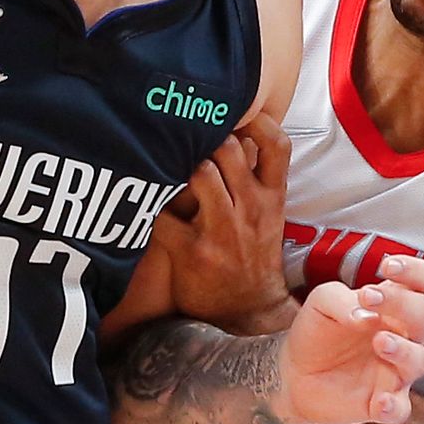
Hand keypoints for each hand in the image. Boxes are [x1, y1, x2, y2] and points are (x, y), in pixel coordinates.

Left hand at [146, 111, 293, 331]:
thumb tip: (234, 131)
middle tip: (185, 138)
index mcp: (272, 197)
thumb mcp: (269, 215)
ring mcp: (223, 231)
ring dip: (180, 166)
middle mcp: (251, 209)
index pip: (278, 146)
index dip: (257, 121)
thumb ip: (256, 177)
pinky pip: (164, 215)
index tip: (236, 112)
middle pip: (229, 149)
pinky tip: (145, 202)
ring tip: (167, 167)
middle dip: (204, 138)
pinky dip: (152, 205)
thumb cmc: (253, 255)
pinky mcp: (192, 251)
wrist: (249, 311)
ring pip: (200, 173)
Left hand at [277, 254, 423, 423]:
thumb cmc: (316, 331)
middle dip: (402, 305)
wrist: (291, 373)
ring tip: (379, 342)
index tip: (388, 267)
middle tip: (370, 298)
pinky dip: (394, 407)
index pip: (421, 283)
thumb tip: (365, 314)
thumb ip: (341, 300)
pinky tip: (379, 401)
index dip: (415, 272)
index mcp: (392, 307)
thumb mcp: (321, 303)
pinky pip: (400, 409)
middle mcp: (401, 337)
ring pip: (419, 361)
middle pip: (423, 317)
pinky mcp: (381, 403)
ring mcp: (394, 371)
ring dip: (404, 350)